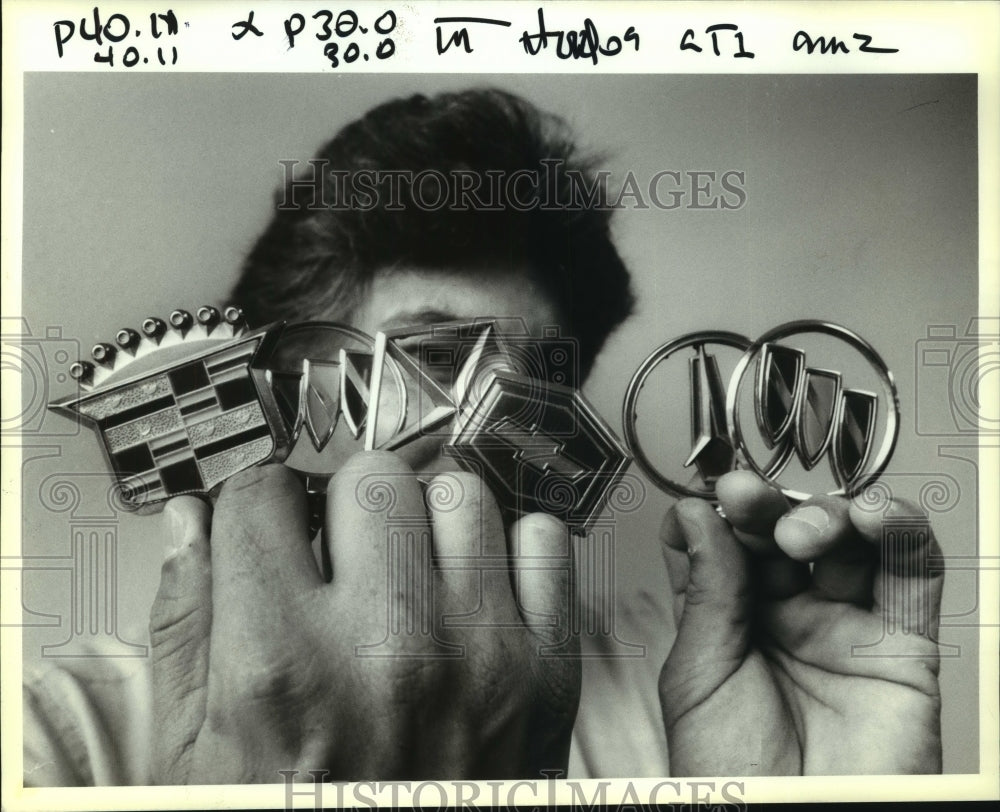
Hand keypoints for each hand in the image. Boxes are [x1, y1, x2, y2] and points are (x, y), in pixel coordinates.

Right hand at [148, 452, 578, 782]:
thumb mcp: (194, 751)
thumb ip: (186, 621)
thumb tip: (191, 522)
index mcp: (281, 667)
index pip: (261, 495)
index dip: (255, 503)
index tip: (266, 520)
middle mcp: (387, 649)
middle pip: (370, 476)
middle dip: (343, 503)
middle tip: (340, 552)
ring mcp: (480, 655)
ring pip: (460, 493)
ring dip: (427, 520)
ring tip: (408, 573)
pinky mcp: (547, 672)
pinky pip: (543, 541)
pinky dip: (510, 551)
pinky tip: (474, 590)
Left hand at [658, 471, 942, 774]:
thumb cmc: (735, 778)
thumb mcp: (698, 676)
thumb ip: (707, 592)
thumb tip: (696, 516)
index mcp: (729, 624)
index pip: (724, 544)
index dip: (716, 514)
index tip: (707, 499)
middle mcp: (787, 620)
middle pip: (782, 534)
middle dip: (765, 506)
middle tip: (747, 498)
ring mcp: (844, 629)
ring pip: (847, 542)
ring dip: (825, 515)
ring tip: (798, 532)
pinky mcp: (902, 646)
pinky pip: (913, 574)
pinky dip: (900, 531)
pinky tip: (872, 516)